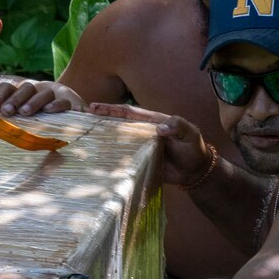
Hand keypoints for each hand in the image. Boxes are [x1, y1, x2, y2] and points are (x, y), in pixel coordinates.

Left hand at [0, 76, 85, 116]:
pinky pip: (64, 102)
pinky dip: (57, 105)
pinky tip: (49, 111)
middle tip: (6, 112)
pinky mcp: (70, 104)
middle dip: (14, 99)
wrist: (68, 115)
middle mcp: (36, 91)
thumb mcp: (12, 111)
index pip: (8, 87)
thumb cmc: (34, 117)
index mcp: (20, 93)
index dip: (0, 95)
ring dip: (33, 101)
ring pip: (44, 92)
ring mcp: (54, 96)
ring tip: (25, 112)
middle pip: (25, 87)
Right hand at [89, 102, 212, 186]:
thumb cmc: (194, 149)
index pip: (130, 112)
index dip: (113, 109)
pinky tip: (98, 155)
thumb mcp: (190, 133)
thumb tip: (160, 129)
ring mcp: (140, 146)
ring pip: (119, 138)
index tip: (95, 107)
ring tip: (85, 133)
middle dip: (102, 118)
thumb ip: (178, 126)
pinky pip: (123, 156)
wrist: (194, 171)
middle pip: (119, 122)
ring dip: (103, 135)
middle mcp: (143, 132)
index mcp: (152, 121)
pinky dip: (111, 154)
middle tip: (84, 115)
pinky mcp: (140, 160)